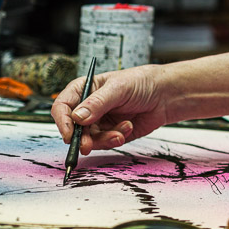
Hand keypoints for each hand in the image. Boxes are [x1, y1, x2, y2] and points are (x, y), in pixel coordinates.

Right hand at [51, 64, 169, 154]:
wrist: (165, 94)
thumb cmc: (142, 83)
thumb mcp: (119, 88)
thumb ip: (98, 103)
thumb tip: (77, 117)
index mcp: (84, 89)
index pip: (63, 106)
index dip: (63, 121)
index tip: (69, 134)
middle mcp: (88, 107)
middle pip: (74, 128)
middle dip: (82, 138)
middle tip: (87, 145)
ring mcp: (100, 121)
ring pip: (89, 139)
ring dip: (104, 139)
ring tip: (120, 133)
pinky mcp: (111, 133)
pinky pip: (106, 142)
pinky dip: (116, 139)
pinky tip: (128, 127)